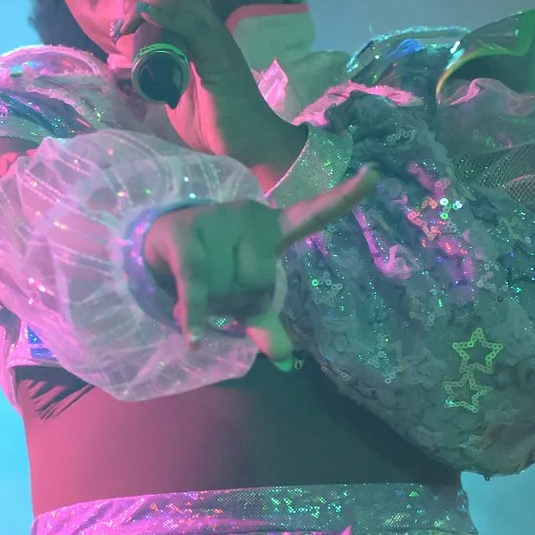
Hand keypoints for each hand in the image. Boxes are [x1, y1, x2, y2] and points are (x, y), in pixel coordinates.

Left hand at [102, 0, 303, 178]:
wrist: (248, 144)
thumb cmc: (216, 122)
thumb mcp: (177, 91)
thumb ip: (160, 74)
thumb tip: (130, 64)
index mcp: (201, 34)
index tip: (121, 6)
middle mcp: (210, 30)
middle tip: (120, 17)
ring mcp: (216, 40)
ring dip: (148, 0)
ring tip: (126, 20)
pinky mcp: (219, 57)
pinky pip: (194, 26)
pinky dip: (168, 14)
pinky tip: (146, 12)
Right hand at [141, 167, 381, 344]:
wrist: (160, 244)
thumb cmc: (214, 266)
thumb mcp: (243, 296)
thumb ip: (264, 322)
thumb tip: (283, 360)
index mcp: (273, 228)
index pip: (313, 214)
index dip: (344, 197)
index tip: (375, 175)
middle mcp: (250, 216)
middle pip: (260, 283)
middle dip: (238, 302)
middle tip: (218, 291)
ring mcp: (217, 220)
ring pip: (228, 290)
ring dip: (212, 307)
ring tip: (196, 290)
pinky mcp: (185, 234)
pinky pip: (197, 285)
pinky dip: (195, 317)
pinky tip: (193, 340)